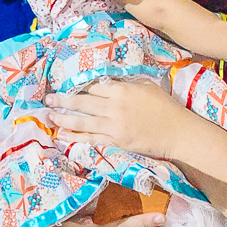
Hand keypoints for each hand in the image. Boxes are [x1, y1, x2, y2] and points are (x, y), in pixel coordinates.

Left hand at [46, 76, 183, 161]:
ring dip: (64, 118)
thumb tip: (110, 84)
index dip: (80, 89)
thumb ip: (127, 85)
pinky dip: (76, 137)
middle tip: (48, 100)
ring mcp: (114, 126)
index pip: (94, 88)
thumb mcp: (148, 87)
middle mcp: (114, 107)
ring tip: (50, 116)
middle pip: (82, 102)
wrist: (179, 131)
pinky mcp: (116, 141)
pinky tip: (63, 135)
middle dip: (63, 100)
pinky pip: (91, 139)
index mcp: (122, 90)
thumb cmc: (166, 107)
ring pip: (82, 121)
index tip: (69, 88)